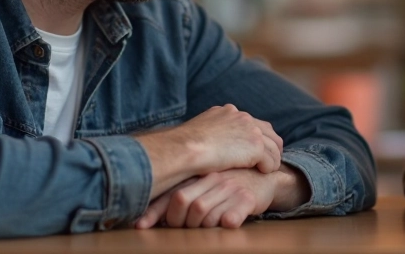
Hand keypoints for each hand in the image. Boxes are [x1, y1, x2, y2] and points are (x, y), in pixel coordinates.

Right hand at [134, 104, 283, 198]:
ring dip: (271, 161)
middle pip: (269, 133)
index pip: (253, 123)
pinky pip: (271, 161)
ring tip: (265, 172)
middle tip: (269, 163)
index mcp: (228, 112)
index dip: (258, 138)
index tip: (257, 151)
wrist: (183, 150)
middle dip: (271, 148)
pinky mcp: (255, 145)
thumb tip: (212, 144)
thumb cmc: (183, 148)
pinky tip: (260, 175)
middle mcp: (242, 117)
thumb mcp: (199, 133)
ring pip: (274, 148)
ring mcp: (251, 130)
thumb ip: (213, 134)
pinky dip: (268, 169)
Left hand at [136, 168, 276, 228]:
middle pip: (183, 202)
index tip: (140, 225)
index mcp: (198, 176)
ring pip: (204, 212)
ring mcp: (230, 188)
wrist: (264, 178)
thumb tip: (146, 216)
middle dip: (179, 222)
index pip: (170, 193)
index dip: (153, 211)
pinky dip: (224, 222)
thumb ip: (181, 195)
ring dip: (200, 226)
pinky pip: (231, 216)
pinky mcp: (247, 199)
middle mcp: (211, 179)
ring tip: (206, 227)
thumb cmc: (228, 185)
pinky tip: (224, 224)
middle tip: (184, 228)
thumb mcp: (204, 185)